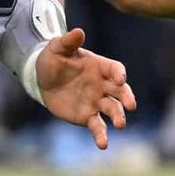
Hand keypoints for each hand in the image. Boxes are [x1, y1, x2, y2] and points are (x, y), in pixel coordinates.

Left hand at [35, 28, 136, 149]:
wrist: (43, 80)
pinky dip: (101, 135)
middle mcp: (103, 84)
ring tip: (120, 125)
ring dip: (118, 116)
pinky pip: (97, 126)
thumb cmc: (53, 60)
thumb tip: (79, 31)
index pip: (115, 69)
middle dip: (127, 97)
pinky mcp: (87, 116)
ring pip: (112, 109)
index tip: (120, 79)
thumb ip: (68, 41)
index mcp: (99, 66)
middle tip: (131, 105)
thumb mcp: (57, 48)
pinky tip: (103, 144)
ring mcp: (97, 101)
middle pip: (121, 91)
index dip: (119, 73)